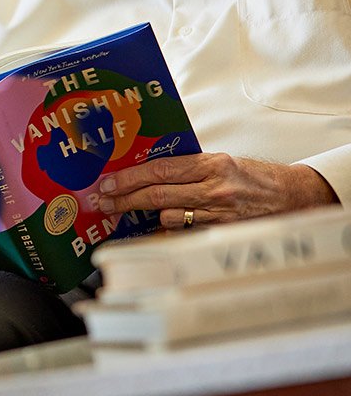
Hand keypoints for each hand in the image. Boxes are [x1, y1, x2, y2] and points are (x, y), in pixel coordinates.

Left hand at [95, 153, 336, 229]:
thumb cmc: (252, 177)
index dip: (130, 177)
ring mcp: (219, 213)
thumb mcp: (221, 162)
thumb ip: (188, 168)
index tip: (108, 182)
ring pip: (168, 216)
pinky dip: (167, 229)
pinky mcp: (222, 232)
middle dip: (124, 199)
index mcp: (212, 164)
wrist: (292, 196)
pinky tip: (155, 226)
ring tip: (122, 212)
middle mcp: (215, 188)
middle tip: (103, 202)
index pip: (161, 170)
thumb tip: (146, 173)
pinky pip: (184, 233)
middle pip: (158, 194)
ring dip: (143, 215)